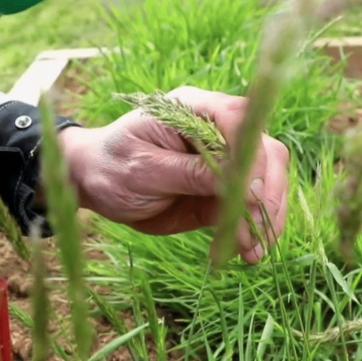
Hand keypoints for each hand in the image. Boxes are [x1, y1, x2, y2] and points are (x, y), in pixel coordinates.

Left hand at [62, 86, 288, 263]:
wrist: (95, 183)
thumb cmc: (111, 165)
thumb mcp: (144, 168)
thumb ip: (189, 173)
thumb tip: (238, 182)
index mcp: (193, 110)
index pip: (238, 118)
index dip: (250, 153)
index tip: (250, 191)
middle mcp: (216, 130)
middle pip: (264, 151)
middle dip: (266, 192)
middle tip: (256, 230)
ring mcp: (223, 161)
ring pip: (265, 181)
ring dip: (266, 217)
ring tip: (251, 252)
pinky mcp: (221, 190)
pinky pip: (248, 207)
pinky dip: (252, 230)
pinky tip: (245, 252)